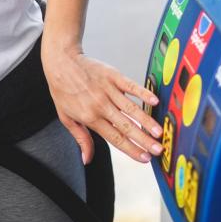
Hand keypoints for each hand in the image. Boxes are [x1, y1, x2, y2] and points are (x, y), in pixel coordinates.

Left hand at [41, 42, 162, 164]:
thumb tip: (86, 159)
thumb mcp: (66, 118)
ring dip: (147, 121)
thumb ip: (81, 139)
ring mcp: (108, 90)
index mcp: (90, 118)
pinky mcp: (113, 76)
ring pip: (131, 108)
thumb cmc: (63, 90)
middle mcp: (101, 105)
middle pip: (126, 126)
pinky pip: (131, 86)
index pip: (115, 138)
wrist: (61, 62)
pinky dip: (143, 93)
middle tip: (158, 150)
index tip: (145, 158)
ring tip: (159, 132)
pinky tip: (155, 101)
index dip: (131, 150)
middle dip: (144, 140)